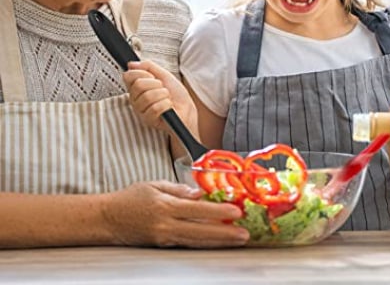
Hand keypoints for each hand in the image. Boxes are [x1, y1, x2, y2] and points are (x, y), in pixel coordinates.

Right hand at [100, 181, 248, 247]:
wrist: (106, 220)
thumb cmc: (129, 199)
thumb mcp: (154, 185)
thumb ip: (179, 189)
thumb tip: (199, 193)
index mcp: (165, 206)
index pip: (198, 210)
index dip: (218, 211)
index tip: (236, 212)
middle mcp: (166, 225)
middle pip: (201, 231)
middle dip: (225, 234)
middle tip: (243, 234)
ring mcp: (164, 238)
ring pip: (196, 241)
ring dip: (218, 241)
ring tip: (236, 239)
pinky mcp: (162, 245)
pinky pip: (187, 244)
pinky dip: (203, 242)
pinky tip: (216, 241)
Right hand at [123, 60, 196, 132]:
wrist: (187, 109)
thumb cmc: (176, 94)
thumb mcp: (164, 75)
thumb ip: (148, 67)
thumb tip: (131, 64)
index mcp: (137, 88)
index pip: (128, 76)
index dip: (143, 73)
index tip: (153, 77)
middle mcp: (135, 99)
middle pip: (138, 85)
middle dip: (156, 84)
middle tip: (163, 89)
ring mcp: (141, 111)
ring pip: (147, 96)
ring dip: (163, 94)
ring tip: (166, 98)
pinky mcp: (149, 120)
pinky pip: (155, 108)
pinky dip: (166, 105)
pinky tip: (168, 107)